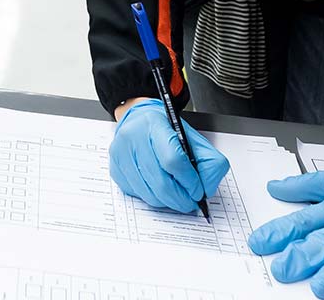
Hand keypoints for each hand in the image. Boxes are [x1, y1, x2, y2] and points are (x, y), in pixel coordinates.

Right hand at [108, 99, 231, 213]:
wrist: (139, 120)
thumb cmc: (166, 130)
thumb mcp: (193, 138)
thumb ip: (208, 162)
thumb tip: (205, 190)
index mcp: (155, 124)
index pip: (173, 160)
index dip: (189, 181)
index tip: (198, 191)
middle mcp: (133, 137)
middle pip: (160, 182)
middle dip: (180, 199)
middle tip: (190, 202)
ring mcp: (120, 154)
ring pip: (149, 194)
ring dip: (168, 202)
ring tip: (176, 196)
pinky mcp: (115, 169)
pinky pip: (138, 195)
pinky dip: (153, 197)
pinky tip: (158, 186)